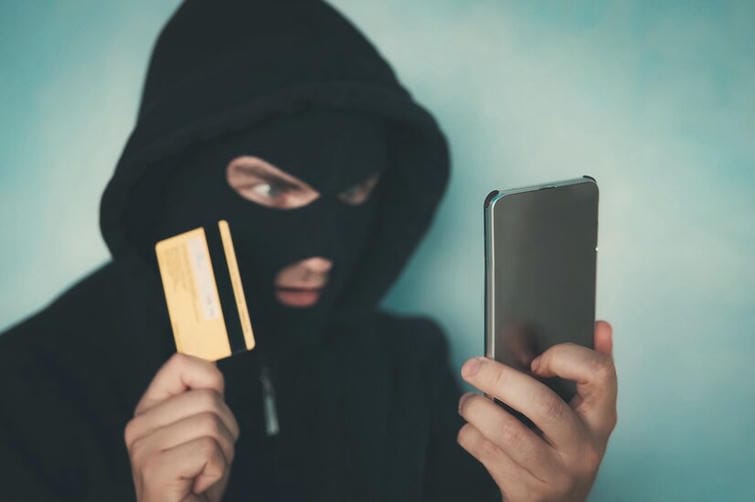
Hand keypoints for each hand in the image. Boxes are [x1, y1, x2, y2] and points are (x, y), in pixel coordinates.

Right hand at [124, 353, 239, 501]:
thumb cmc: (195, 481)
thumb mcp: (202, 431)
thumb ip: (202, 399)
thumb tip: (212, 366)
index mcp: (149, 411)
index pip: (180, 364)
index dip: (210, 380)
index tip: (212, 409)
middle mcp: (139, 427)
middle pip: (208, 397)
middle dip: (225, 429)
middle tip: (209, 456)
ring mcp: (143, 448)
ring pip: (211, 423)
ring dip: (222, 452)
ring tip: (203, 471)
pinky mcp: (155, 469)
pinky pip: (208, 450)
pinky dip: (216, 470)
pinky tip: (198, 483)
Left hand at [457, 321, 616, 500]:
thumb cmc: (566, 446)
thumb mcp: (586, 413)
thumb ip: (589, 369)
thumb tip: (600, 325)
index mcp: (601, 417)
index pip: (598, 374)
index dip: (564, 357)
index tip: (537, 359)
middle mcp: (583, 447)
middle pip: (542, 405)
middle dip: (499, 379)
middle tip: (472, 366)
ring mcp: (555, 473)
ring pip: (508, 434)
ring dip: (477, 410)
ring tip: (468, 401)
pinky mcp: (526, 492)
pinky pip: (487, 455)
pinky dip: (470, 436)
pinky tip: (472, 429)